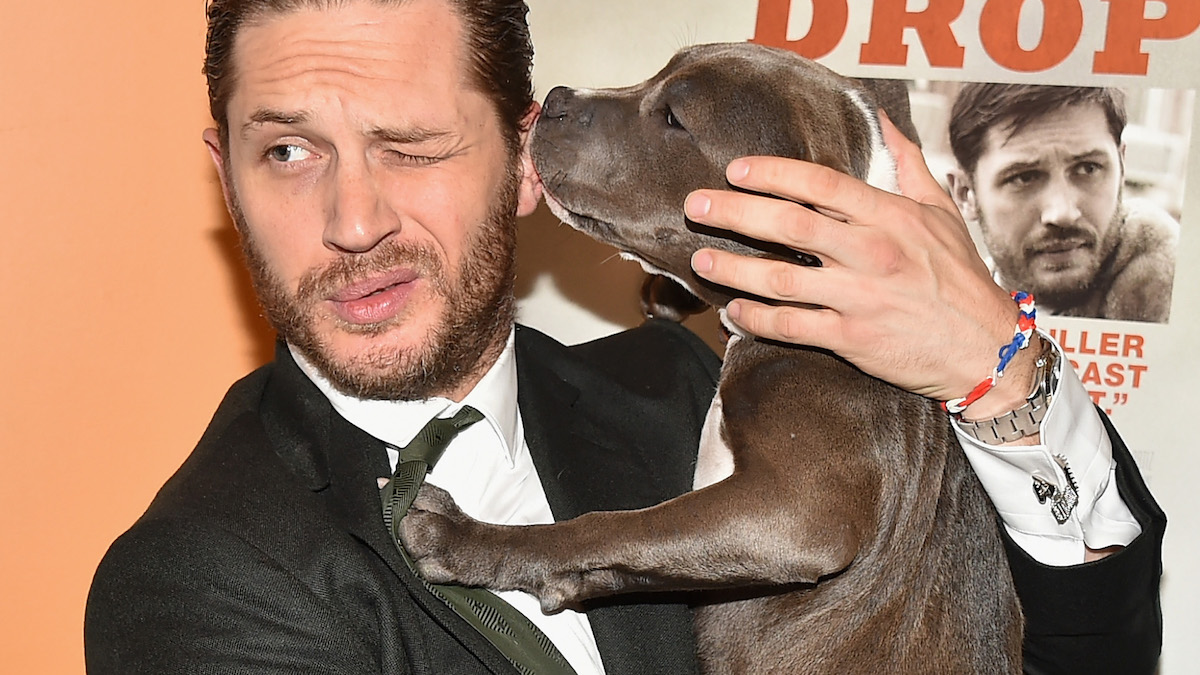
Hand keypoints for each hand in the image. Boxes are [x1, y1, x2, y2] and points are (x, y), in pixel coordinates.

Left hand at [686, 114, 1036, 416]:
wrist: (987, 350)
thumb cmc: (960, 278)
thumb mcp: (942, 212)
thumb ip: (908, 163)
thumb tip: (883, 118)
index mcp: (891, 217)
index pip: (821, 183)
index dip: (773, 173)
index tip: (736, 170)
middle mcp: (872, 253)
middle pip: (788, 225)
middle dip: (733, 212)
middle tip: (696, 206)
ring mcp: (860, 298)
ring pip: (779, 278)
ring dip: (732, 268)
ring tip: (700, 260)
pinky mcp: (852, 340)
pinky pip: (791, 326)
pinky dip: (755, 319)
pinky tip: (733, 312)